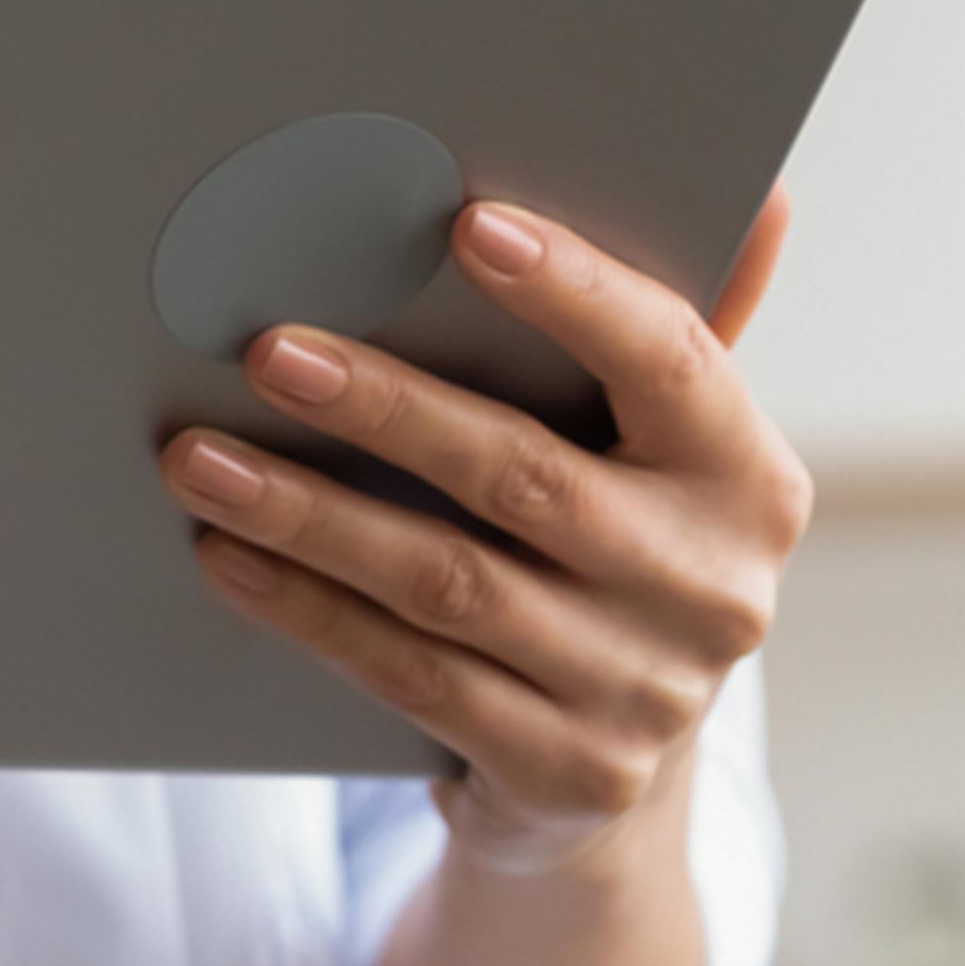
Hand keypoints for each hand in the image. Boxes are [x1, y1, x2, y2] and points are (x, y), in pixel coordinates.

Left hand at [160, 189, 806, 873]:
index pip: (670, 359)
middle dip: (386, 407)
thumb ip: (684, 327)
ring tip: (200, 457)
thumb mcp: (662, 451)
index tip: (469, 224)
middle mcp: (713, 588)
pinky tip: (229, 556)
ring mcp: (642, 692)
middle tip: (267, 348)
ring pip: (446, 584)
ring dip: (310, 515)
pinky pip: (410, 676)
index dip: (576, 291)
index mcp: (748, 477)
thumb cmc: (617, 546)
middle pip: (527, 476)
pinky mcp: (564, 772)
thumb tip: (764, 193)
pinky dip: (310, 612)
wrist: (613, 761)